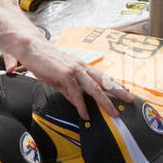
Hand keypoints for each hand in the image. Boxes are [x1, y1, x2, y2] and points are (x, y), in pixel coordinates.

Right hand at [14, 40, 133, 118]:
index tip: (125, 91)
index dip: (115, 84)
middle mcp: (81, 67)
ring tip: (113, 112)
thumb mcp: (60, 76)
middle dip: (118, 91)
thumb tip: (77, 101)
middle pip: (104, 81)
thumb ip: (70, 88)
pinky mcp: (65, 75)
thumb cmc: (44, 61)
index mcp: (81, 66)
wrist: (32, 49)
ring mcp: (74, 70)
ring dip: (105, 101)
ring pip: (94, 88)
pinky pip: (76, 94)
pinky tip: (85, 114)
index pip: (102, 76)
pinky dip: (81, 105)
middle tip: (130, 100)